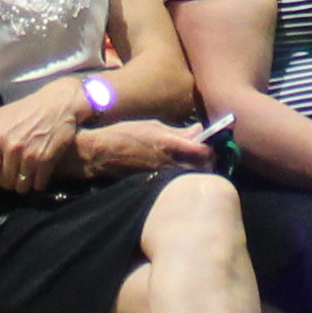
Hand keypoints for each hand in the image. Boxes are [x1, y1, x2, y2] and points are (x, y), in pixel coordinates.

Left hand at [0, 80, 92, 200]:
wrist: (58, 103)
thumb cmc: (26, 109)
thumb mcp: (1, 115)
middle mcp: (12, 147)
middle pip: (5, 182)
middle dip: (9, 182)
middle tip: (15, 172)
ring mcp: (30, 155)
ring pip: (22, 186)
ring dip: (24, 184)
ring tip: (28, 173)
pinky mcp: (48, 160)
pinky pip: (39, 184)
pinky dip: (39, 183)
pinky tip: (40, 173)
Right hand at [73, 118, 211, 177]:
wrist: (101, 154)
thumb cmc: (126, 135)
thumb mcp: (153, 126)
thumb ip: (179, 132)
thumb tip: (200, 132)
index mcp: (172, 145)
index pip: (206, 151)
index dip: (211, 148)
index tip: (209, 143)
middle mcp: (171, 163)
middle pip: (204, 168)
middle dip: (207, 162)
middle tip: (203, 155)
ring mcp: (164, 177)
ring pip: (192, 178)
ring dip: (196, 171)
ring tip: (190, 164)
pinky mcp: (157, 186)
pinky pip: (178, 183)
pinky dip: (182, 179)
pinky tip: (177, 173)